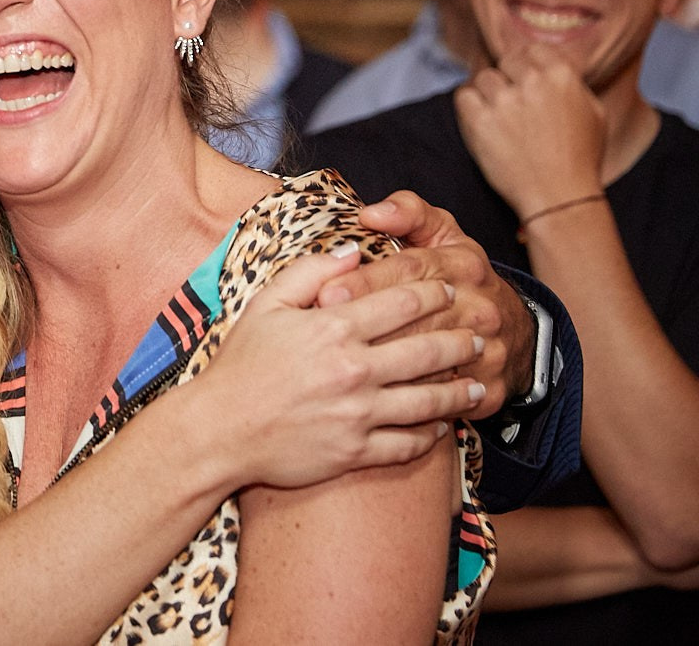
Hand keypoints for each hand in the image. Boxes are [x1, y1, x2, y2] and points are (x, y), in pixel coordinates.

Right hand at [195, 246, 484, 490]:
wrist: (219, 430)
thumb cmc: (239, 365)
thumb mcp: (264, 305)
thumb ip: (309, 272)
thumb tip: (353, 251)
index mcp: (333, 328)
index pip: (402, 303)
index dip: (433, 292)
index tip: (450, 288)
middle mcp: (353, 370)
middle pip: (428, 351)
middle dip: (461, 340)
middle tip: (481, 334)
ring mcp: (358, 414)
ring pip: (429, 401)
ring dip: (461, 391)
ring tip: (479, 385)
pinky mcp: (356, 451)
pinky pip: (408, 444)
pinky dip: (432, 435)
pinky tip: (442, 426)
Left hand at [344, 190, 531, 414]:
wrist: (517, 331)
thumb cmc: (461, 276)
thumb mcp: (443, 234)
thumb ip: (408, 213)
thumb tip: (371, 213)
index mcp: (461, 264)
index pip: (409, 270)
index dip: (367, 281)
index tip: (328, 293)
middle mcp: (477, 306)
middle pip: (415, 319)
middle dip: (368, 328)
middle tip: (324, 336)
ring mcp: (486, 349)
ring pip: (428, 363)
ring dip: (384, 370)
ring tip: (341, 374)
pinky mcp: (490, 388)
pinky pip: (444, 400)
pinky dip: (409, 402)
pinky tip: (373, 402)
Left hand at [455, 45, 605, 216]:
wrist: (559, 197)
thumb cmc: (579, 158)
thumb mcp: (593, 112)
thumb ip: (571, 83)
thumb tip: (549, 66)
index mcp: (562, 75)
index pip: (531, 50)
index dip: (526, 66)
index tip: (524, 82)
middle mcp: (532, 81)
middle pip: (505, 62)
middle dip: (508, 80)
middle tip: (513, 107)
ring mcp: (504, 100)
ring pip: (483, 78)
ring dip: (488, 95)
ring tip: (502, 120)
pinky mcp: (479, 120)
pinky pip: (463, 97)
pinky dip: (469, 108)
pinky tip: (484, 125)